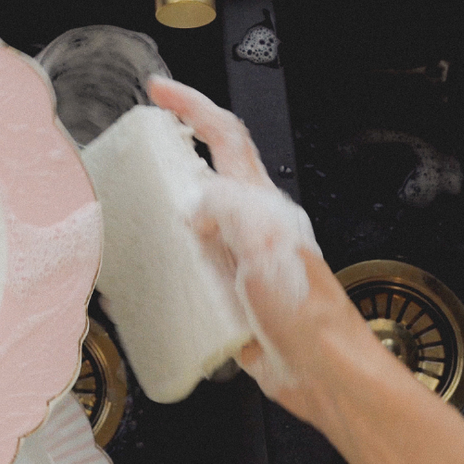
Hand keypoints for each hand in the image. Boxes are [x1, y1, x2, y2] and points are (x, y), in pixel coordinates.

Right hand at [148, 78, 463, 463]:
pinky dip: (172, 278)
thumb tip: (195, 204)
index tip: (160, 90)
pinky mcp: (233, 305)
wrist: (326, 374)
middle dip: (175, 158)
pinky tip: (157, 286)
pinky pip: (195, 283)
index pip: (226, 139)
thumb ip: (227, 209)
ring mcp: (241, 268)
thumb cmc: (310, 316)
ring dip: (167, 220)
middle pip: (208, 179)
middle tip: (141, 152)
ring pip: (197, 231)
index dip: (192, 107)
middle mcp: (252, 231)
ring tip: (137, 215)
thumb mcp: (264, 243)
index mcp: (263, 206)